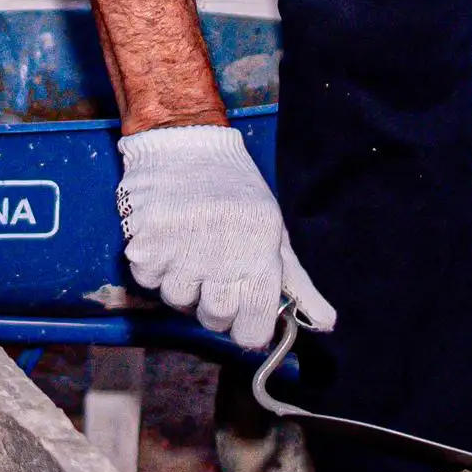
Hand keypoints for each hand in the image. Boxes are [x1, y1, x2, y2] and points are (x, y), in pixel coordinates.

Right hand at [115, 123, 335, 352]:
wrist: (186, 141)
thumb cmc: (236, 190)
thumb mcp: (274, 230)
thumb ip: (297, 284)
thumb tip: (326, 324)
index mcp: (259, 253)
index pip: (254, 328)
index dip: (248, 330)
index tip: (243, 317)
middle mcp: (221, 255)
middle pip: (215, 319)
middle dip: (215, 305)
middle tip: (214, 272)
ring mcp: (180, 251)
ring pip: (178, 301)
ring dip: (183, 284)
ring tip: (190, 249)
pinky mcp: (145, 244)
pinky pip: (148, 281)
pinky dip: (155, 267)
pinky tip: (167, 239)